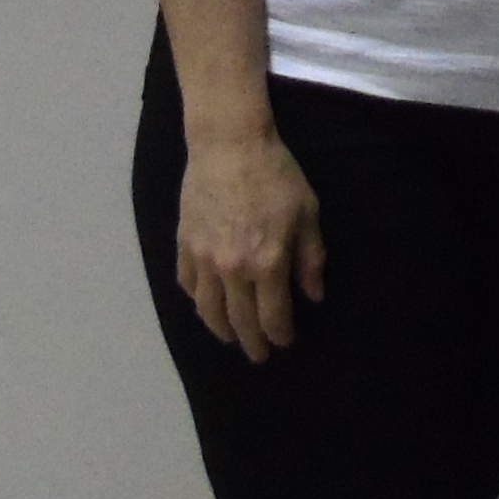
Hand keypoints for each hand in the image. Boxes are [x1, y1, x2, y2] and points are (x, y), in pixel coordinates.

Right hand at [176, 127, 326, 361]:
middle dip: (252, 342)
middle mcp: (232, 270)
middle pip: (240, 321)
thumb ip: (310, 258)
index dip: (280, 335)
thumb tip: (313, 296)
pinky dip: (197, 300)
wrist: (230, 144)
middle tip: (259, 355)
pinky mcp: (185, 244)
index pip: (273, 316)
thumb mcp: (307, 212)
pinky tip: (205, 303)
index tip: (285, 342)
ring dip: (221, 330)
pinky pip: (187, 284)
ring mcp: (204, 259)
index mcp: (267, 264)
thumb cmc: (276, 174)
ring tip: (230, 338)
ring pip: (208, 310)